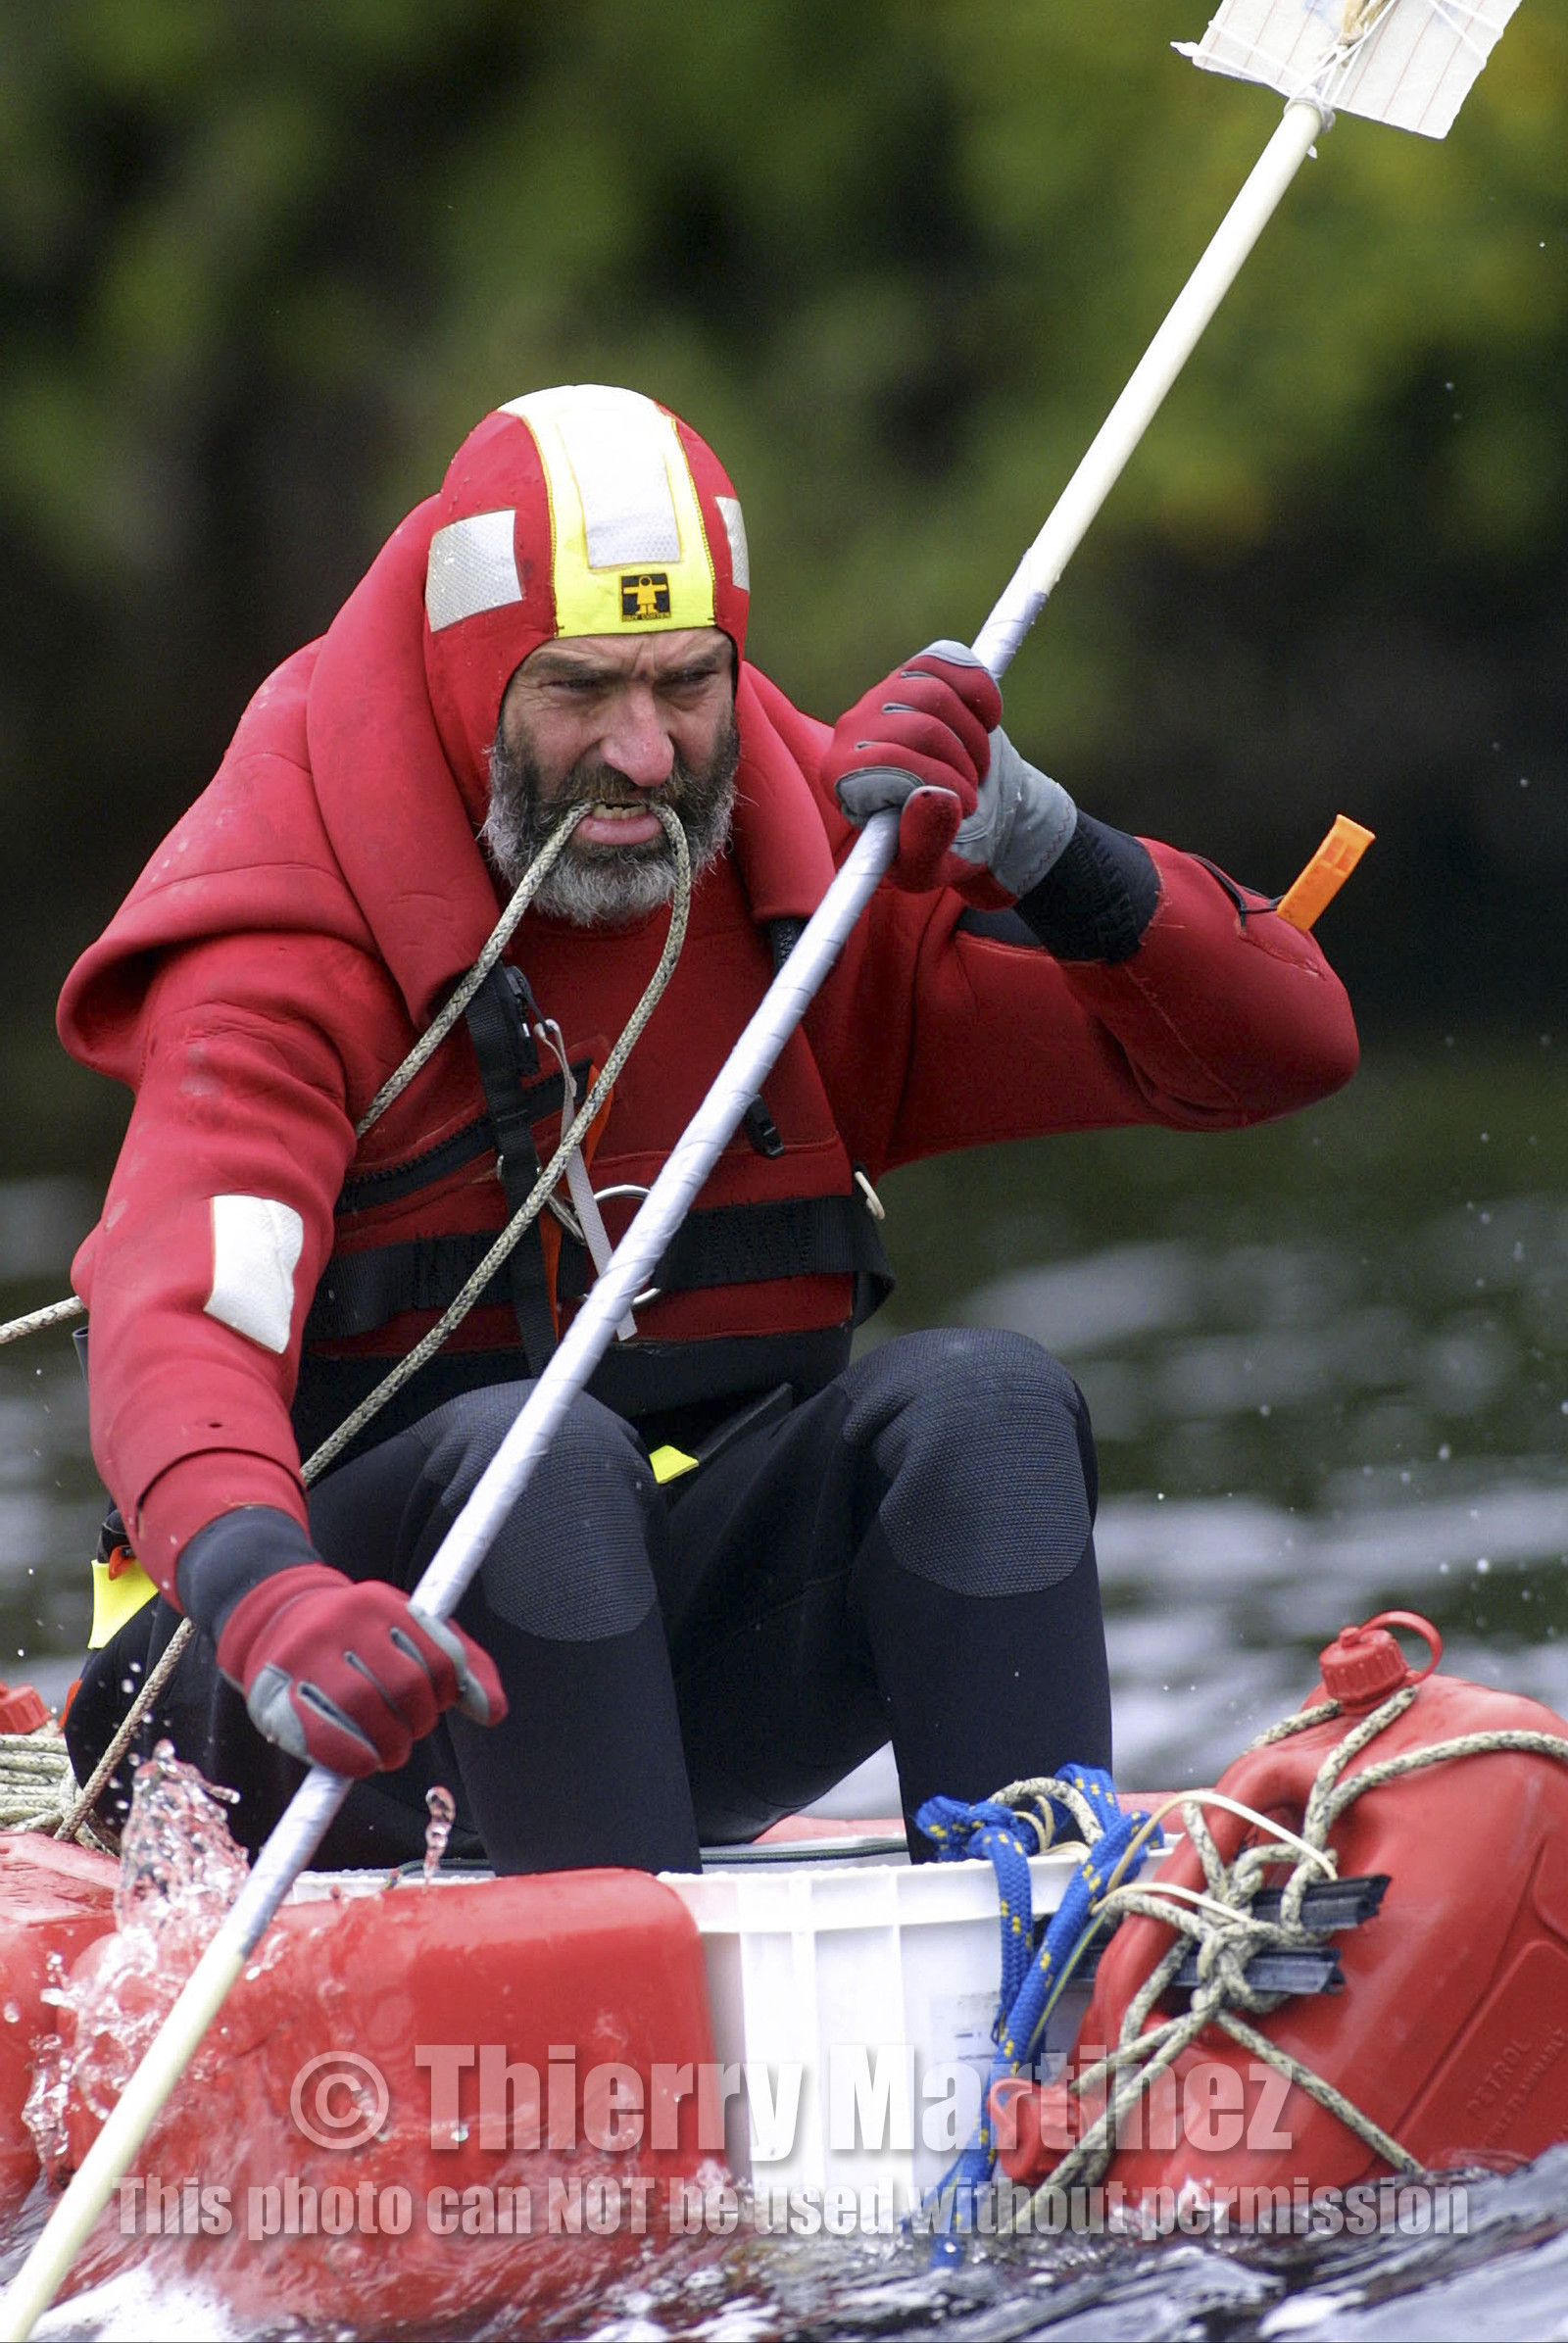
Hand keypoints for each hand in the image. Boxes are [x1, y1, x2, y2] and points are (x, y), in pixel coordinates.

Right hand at [216, 1562, 505, 1777]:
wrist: (276, 1619)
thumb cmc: (361, 1636)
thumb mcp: (413, 1631)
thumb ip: (463, 1666)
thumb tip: (493, 1712)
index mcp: (384, 1603)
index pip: (441, 1659)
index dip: (447, 1694)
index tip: (436, 1703)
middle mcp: (344, 1621)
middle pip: (406, 1687)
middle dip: (418, 1722)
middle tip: (409, 1732)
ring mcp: (306, 1655)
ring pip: (365, 1709)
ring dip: (390, 1745)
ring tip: (389, 1750)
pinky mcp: (276, 1693)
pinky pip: (324, 1736)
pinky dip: (353, 1758)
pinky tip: (363, 1762)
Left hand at [824, 639, 1075, 903]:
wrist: (972, 810)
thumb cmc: (939, 844)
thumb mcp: (929, 867)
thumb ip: (924, 844)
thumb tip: (933, 797)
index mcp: (842, 779)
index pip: (885, 763)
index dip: (936, 783)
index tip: (961, 807)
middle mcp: (851, 730)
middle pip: (919, 727)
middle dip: (961, 764)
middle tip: (972, 792)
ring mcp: (882, 693)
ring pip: (936, 693)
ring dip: (974, 736)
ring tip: (976, 767)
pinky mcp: (916, 671)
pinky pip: (950, 661)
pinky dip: (980, 693)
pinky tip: (985, 722)